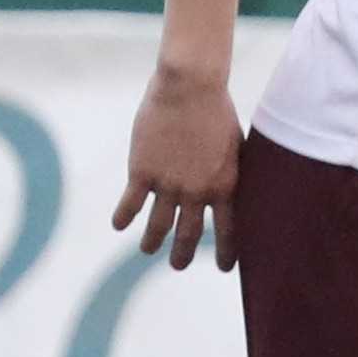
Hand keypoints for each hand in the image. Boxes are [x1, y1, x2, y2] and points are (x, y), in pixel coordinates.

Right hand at [111, 63, 244, 270]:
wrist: (190, 87)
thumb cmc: (217, 111)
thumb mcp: (237, 146)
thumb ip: (234, 173)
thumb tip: (239, 190)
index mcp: (225, 186)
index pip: (230, 230)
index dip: (228, 252)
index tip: (225, 268)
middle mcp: (197, 192)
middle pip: (190, 234)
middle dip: (184, 254)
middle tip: (178, 266)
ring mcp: (168, 184)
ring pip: (158, 226)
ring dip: (152, 242)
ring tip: (148, 251)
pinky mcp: (141, 172)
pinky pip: (131, 205)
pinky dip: (124, 218)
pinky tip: (119, 226)